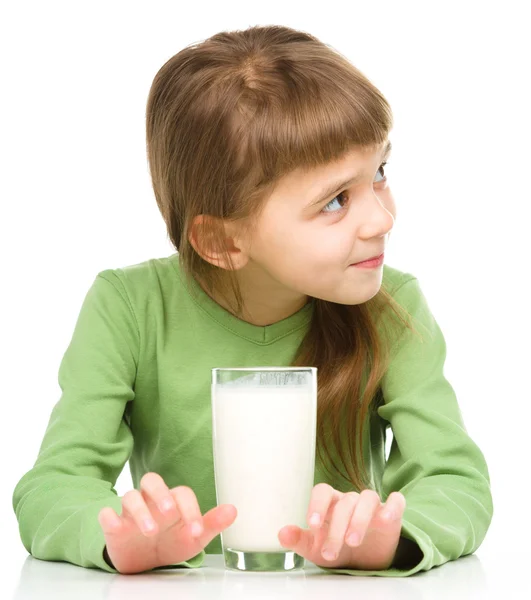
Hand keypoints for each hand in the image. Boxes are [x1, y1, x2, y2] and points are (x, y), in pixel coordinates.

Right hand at [98, 472, 236, 573]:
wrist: (145, 561)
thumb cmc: (171, 542)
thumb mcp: (193, 537)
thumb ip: (212, 523)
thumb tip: (233, 510)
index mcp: (173, 499)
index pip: (182, 494)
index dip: (191, 510)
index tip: (196, 531)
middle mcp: (151, 499)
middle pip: (151, 480)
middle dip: (160, 493)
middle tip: (169, 511)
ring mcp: (131, 511)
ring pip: (130, 497)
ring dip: (140, 511)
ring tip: (150, 530)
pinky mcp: (114, 524)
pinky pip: (106, 513)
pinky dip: (108, 515)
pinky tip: (113, 523)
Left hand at [278, 484, 405, 569]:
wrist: (364, 561)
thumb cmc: (337, 548)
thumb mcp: (316, 548)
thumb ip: (299, 539)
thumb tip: (281, 534)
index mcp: (331, 503)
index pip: (322, 491)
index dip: (317, 504)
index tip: (313, 524)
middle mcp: (351, 500)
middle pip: (344, 503)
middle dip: (336, 529)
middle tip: (330, 552)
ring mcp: (372, 506)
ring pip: (367, 498)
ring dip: (359, 519)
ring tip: (353, 541)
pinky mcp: (392, 514)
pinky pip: (396, 501)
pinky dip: (393, 506)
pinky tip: (386, 518)